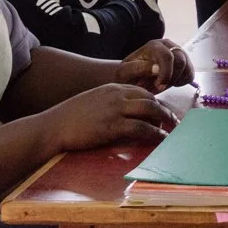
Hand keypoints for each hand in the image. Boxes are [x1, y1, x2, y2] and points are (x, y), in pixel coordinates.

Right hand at [38, 83, 174, 154]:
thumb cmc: (70, 117)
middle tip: (173, 121)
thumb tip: (124, 113)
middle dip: (165, 110)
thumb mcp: (93, 101)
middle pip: (150, 99)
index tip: (163, 112)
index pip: (142, 91)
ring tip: (171, 130)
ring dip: (164, 121)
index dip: (156, 102)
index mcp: (112, 88)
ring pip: (150, 110)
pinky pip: (141, 128)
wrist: (53, 126)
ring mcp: (115, 110)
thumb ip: (110, 103)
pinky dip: (155, 134)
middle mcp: (117, 95)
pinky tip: (160, 139)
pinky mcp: (112, 126)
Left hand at [116, 38, 192, 91]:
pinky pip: (190, 73)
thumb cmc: (127, 74)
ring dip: (176, 80)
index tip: (158, 86)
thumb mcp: (125, 72)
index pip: (167, 57)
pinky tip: (170, 83)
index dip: (166, 74)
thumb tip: (156, 68)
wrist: (131, 76)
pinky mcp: (184, 61)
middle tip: (159, 87)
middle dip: (171, 78)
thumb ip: (139, 68)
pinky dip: (182, 81)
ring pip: (187, 67)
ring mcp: (177, 52)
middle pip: (181, 61)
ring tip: (162, 85)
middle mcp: (168, 45)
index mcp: (154, 46)